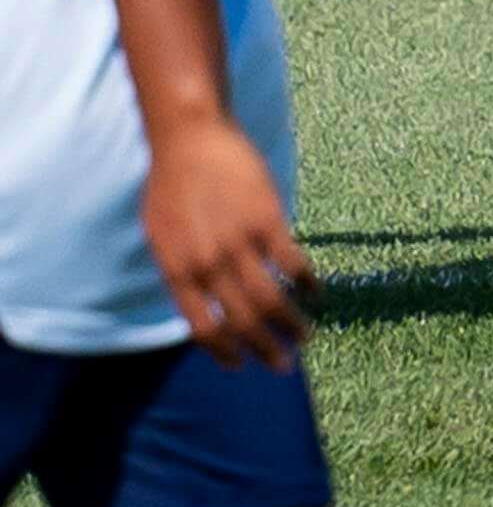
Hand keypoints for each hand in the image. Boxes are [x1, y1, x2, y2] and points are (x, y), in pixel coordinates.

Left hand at [142, 113, 312, 369]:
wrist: (189, 139)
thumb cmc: (171, 186)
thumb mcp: (161, 237)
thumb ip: (180, 271)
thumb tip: (198, 304)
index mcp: (179, 271)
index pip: (204, 329)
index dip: (226, 352)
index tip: (242, 364)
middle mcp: (209, 264)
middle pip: (242, 321)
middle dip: (266, 349)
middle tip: (284, 367)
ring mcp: (239, 243)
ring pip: (270, 299)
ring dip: (291, 324)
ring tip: (304, 337)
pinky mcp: (268, 220)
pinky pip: (293, 263)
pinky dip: (307, 283)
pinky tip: (317, 291)